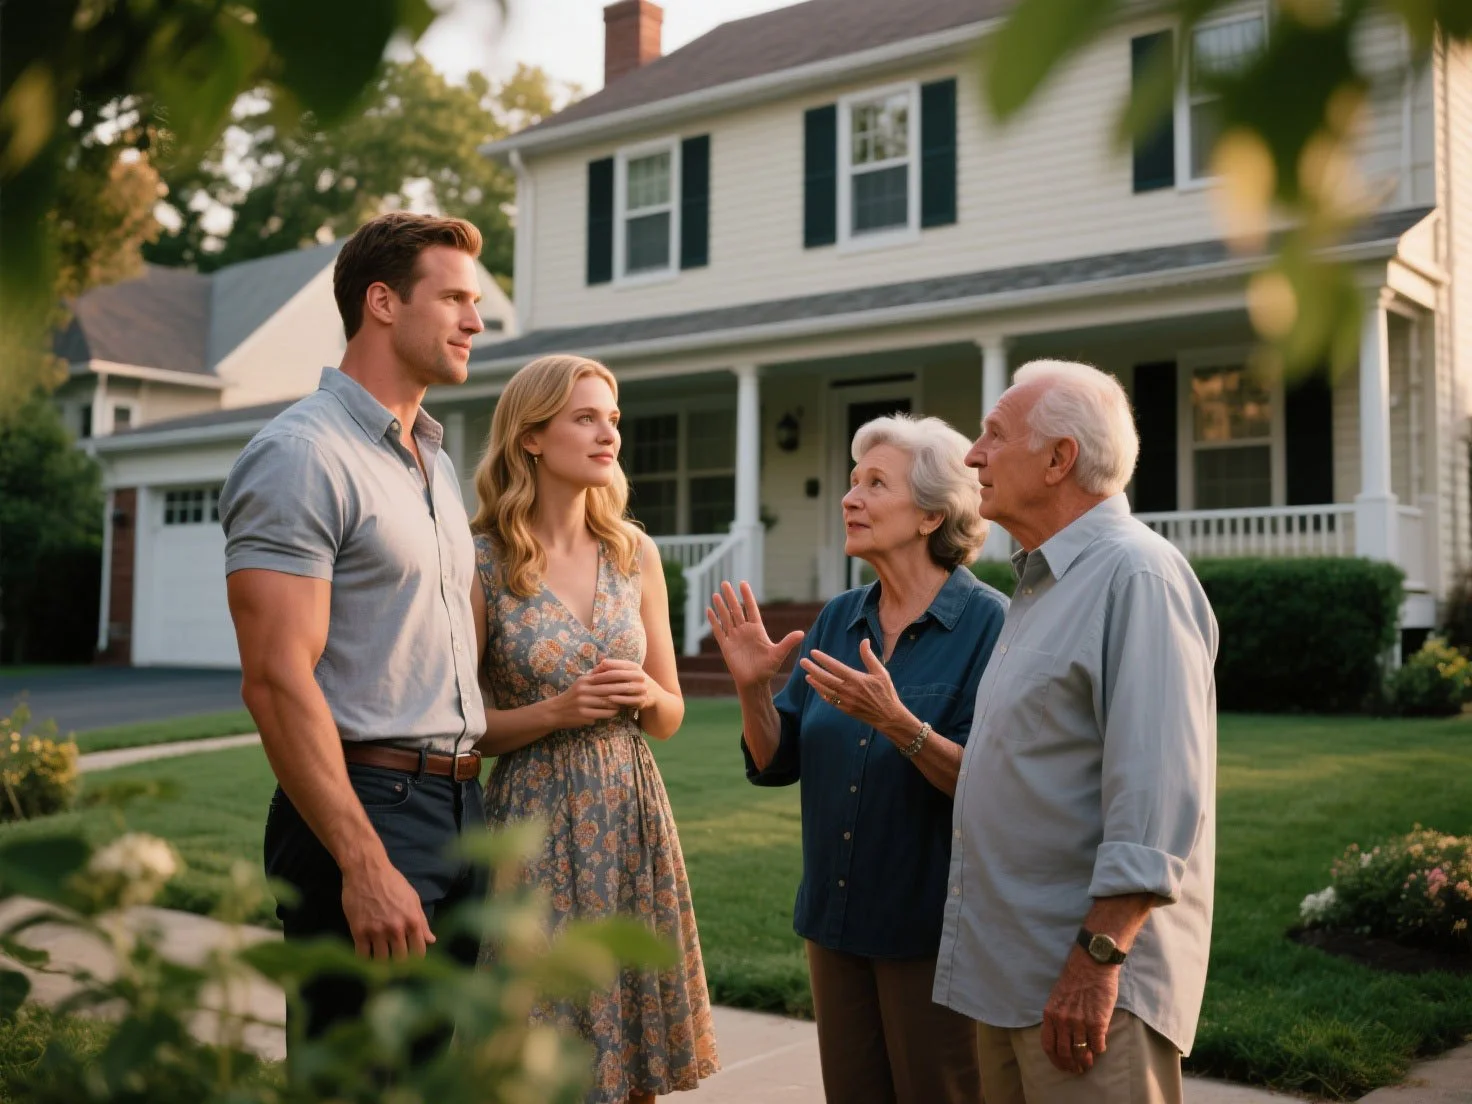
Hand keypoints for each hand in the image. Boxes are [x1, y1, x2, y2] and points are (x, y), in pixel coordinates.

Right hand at [341, 857, 434, 959]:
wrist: (366, 870)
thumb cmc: (392, 882)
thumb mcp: (413, 899)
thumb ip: (422, 922)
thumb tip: (431, 941)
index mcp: (413, 921)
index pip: (418, 953)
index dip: (415, 960)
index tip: (411, 962)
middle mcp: (396, 929)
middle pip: (400, 960)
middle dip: (398, 963)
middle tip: (394, 963)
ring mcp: (377, 931)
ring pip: (381, 961)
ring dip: (381, 962)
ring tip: (380, 959)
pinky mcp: (359, 931)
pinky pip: (362, 956)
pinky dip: (365, 959)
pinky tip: (366, 955)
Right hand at [554, 664, 643, 726]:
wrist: (555, 711)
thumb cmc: (573, 696)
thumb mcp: (581, 682)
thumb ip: (595, 675)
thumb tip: (608, 663)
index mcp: (585, 680)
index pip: (606, 676)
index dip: (620, 677)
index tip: (632, 677)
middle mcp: (584, 690)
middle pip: (609, 689)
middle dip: (624, 690)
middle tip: (635, 691)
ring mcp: (583, 703)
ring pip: (608, 702)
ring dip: (619, 703)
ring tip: (628, 702)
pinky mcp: (584, 715)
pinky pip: (603, 714)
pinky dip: (612, 713)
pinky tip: (616, 712)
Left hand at [590, 657, 655, 710]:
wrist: (653, 695)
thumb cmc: (632, 682)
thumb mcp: (625, 673)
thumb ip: (612, 669)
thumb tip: (596, 667)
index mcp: (634, 666)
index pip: (617, 664)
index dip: (602, 667)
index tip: (591, 672)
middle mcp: (639, 675)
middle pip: (619, 674)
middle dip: (603, 677)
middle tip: (591, 681)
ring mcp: (642, 687)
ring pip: (624, 687)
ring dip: (610, 688)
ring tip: (598, 690)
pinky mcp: (643, 699)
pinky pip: (630, 699)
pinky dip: (619, 699)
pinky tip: (610, 699)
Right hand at [707, 581, 803, 690]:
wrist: (754, 682)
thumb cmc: (768, 669)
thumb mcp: (778, 654)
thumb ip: (788, 642)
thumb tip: (802, 633)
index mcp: (757, 630)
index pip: (751, 609)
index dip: (747, 596)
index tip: (743, 583)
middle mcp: (745, 631)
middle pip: (736, 610)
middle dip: (731, 597)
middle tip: (725, 583)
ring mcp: (734, 637)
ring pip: (726, 618)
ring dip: (721, 606)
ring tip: (716, 594)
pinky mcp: (726, 646)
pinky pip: (718, 631)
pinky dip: (714, 621)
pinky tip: (709, 611)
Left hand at [799, 638, 905, 733]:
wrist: (888, 716)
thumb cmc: (886, 692)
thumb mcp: (881, 672)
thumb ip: (869, 657)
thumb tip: (864, 641)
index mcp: (857, 679)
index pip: (835, 667)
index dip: (823, 659)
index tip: (813, 653)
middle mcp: (849, 690)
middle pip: (826, 678)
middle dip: (813, 669)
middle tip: (803, 661)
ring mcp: (845, 701)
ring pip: (825, 689)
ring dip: (815, 681)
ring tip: (807, 674)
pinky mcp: (845, 709)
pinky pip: (830, 700)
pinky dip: (822, 693)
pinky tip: (817, 687)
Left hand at [1040, 947, 1116, 1073]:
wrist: (1092, 963)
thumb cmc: (1075, 978)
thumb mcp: (1057, 997)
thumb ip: (1057, 1016)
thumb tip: (1061, 1037)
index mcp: (1050, 1014)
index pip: (1048, 1046)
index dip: (1055, 1060)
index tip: (1062, 1066)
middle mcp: (1063, 1020)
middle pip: (1065, 1053)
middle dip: (1071, 1065)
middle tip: (1077, 1069)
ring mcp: (1080, 1022)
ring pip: (1082, 1052)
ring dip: (1086, 1061)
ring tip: (1089, 1063)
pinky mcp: (1098, 1022)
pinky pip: (1098, 1045)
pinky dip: (1099, 1050)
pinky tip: (1100, 1048)